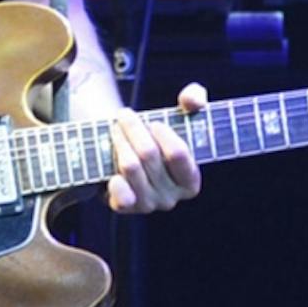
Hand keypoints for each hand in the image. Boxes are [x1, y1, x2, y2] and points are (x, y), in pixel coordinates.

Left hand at [105, 83, 205, 214]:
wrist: (128, 155)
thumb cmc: (159, 136)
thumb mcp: (181, 114)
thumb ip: (194, 99)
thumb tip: (192, 101)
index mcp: (190, 181)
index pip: (178, 153)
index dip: (164, 134)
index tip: (154, 122)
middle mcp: (171, 197)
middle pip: (148, 154)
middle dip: (134, 129)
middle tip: (124, 115)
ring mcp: (147, 204)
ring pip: (129, 166)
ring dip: (119, 141)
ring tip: (115, 128)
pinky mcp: (124, 207)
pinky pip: (120, 194)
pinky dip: (114, 178)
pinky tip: (112, 162)